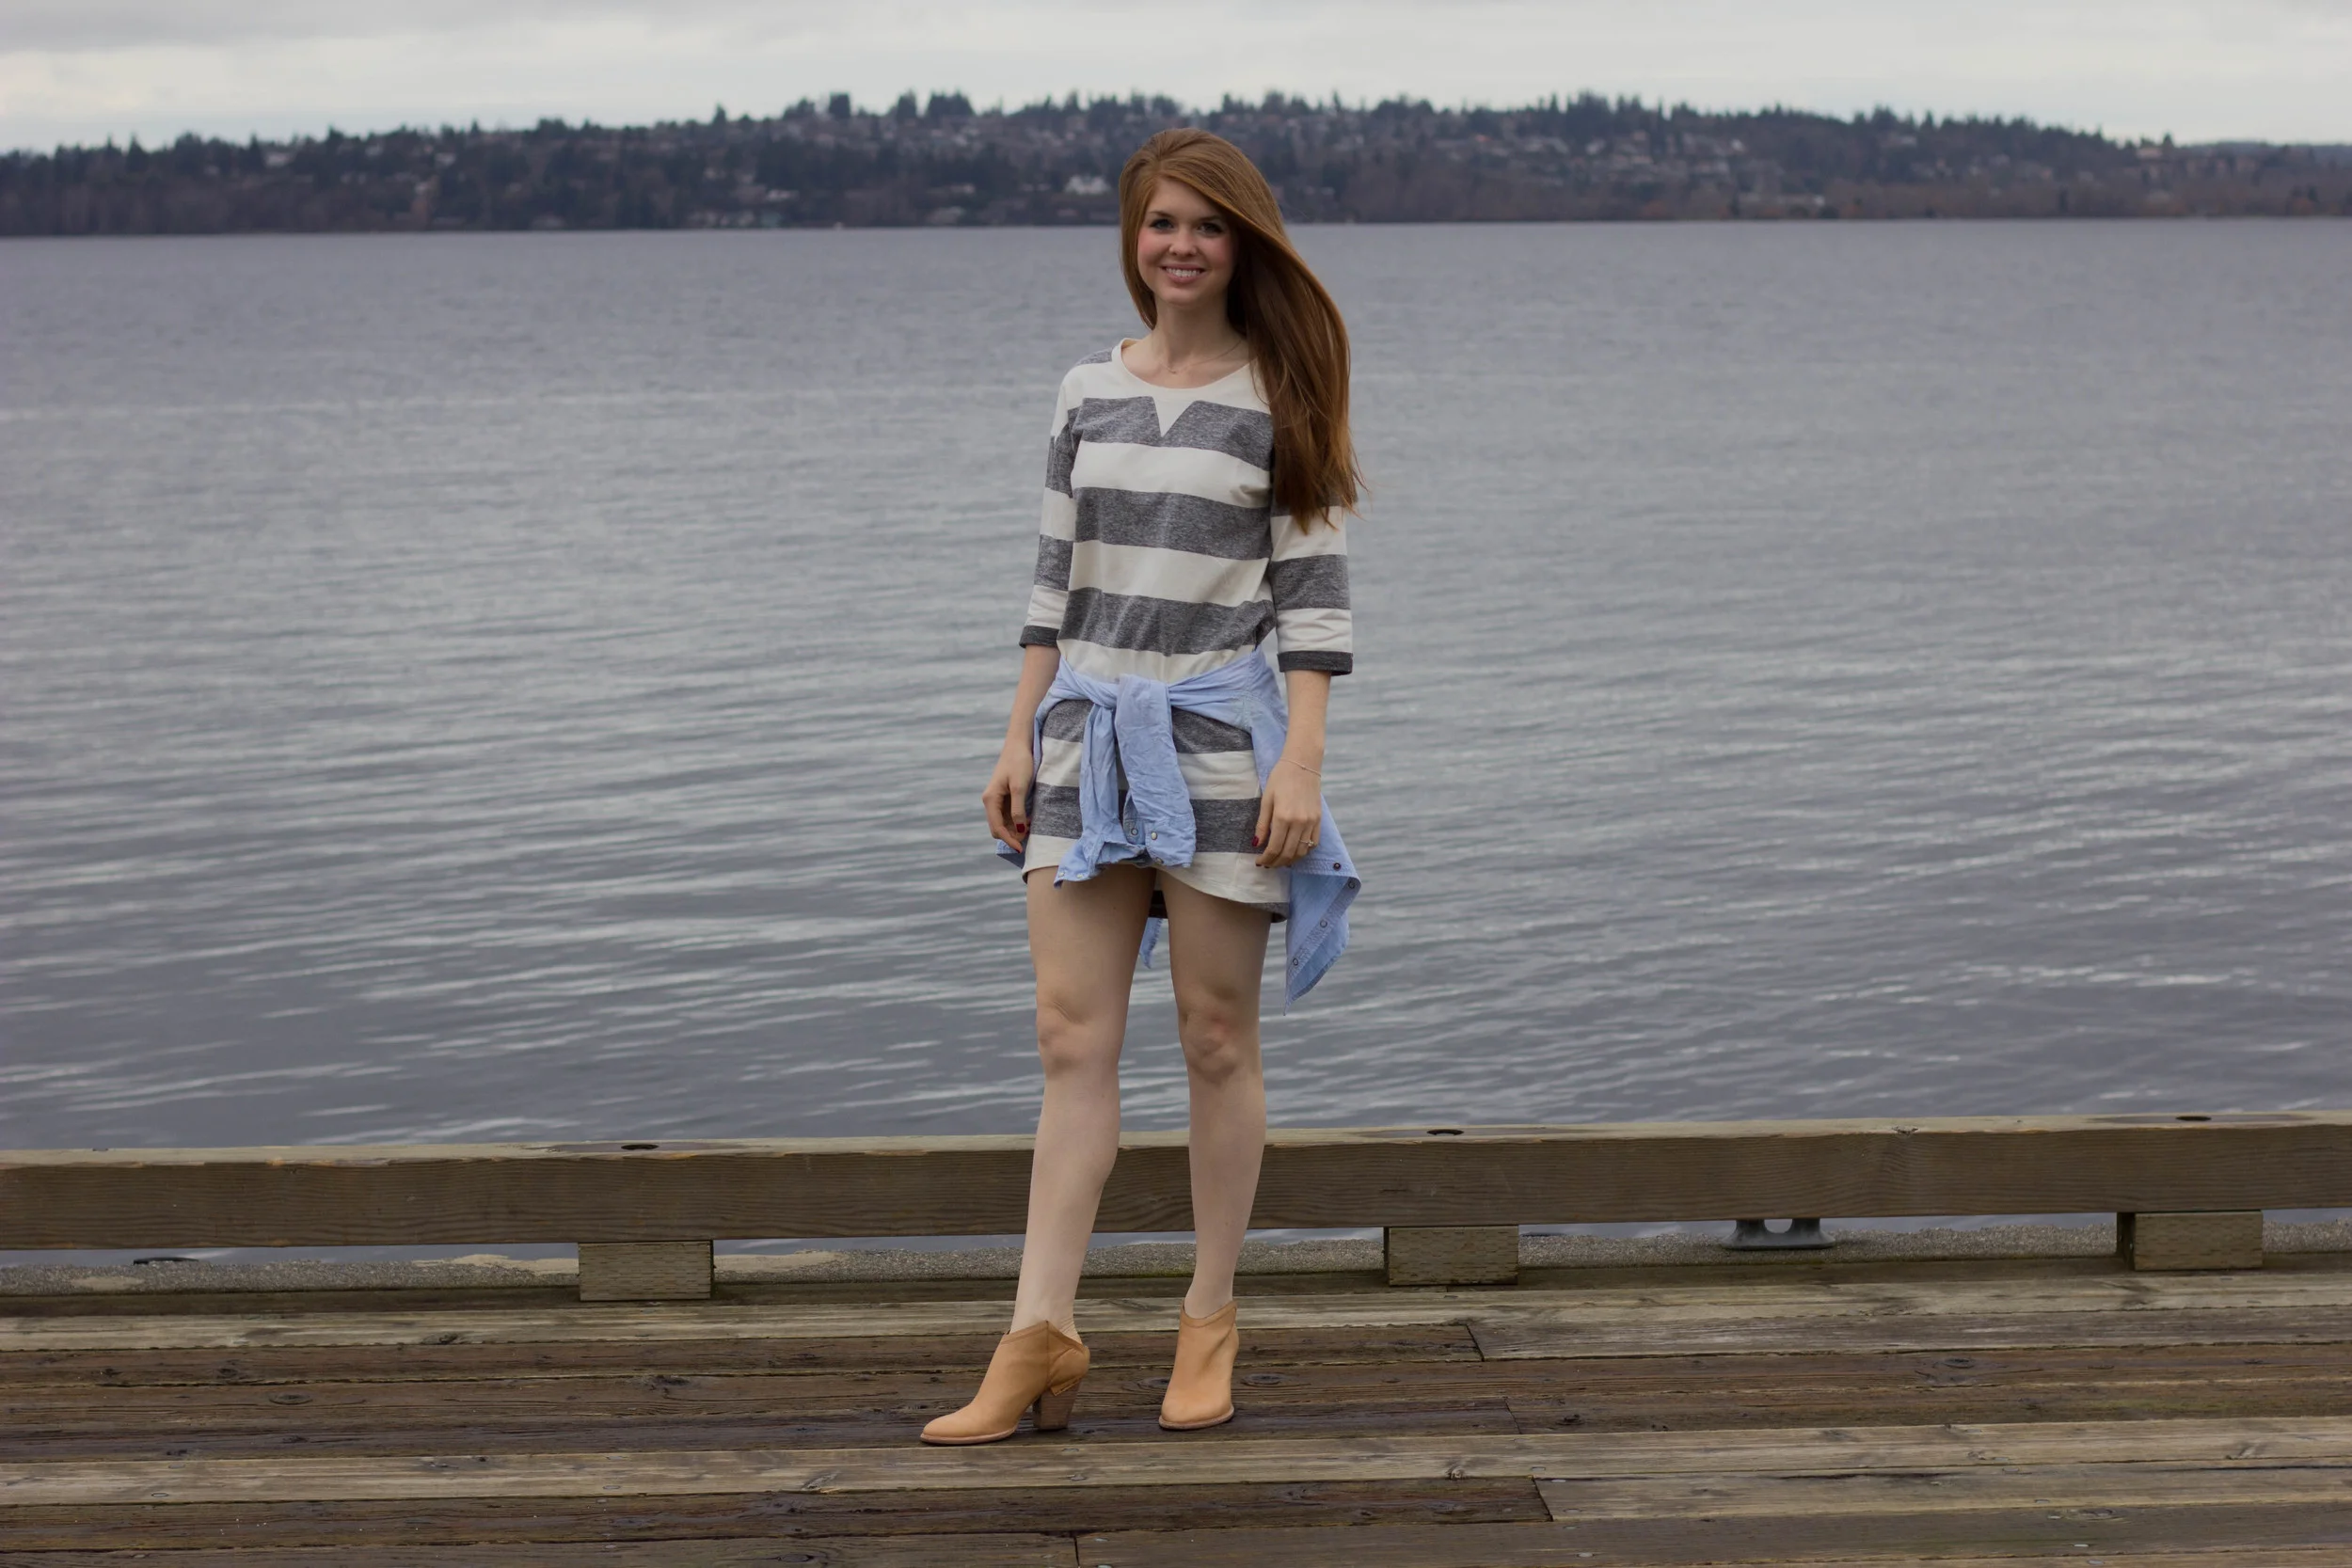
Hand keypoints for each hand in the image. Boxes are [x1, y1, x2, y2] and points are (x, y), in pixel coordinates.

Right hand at [982, 739, 1034, 853]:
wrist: (1019, 745)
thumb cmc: (1019, 763)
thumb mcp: (1020, 787)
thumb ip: (1018, 809)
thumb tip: (1019, 829)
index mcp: (990, 799)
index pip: (996, 827)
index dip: (1008, 839)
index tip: (1021, 848)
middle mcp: (990, 801)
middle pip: (997, 828)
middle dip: (1011, 836)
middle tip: (1028, 839)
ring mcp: (997, 799)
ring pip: (1003, 823)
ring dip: (1015, 829)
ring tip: (1031, 828)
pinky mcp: (1005, 796)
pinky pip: (1008, 815)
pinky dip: (1017, 821)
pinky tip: (1029, 819)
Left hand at [1253, 756, 1322, 868]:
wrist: (1303, 764)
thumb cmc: (1280, 778)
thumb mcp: (1266, 799)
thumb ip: (1262, 824)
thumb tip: (1257, 844)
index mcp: (1283, 817)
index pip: (1274, 847)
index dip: (1266, 858)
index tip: (1259, 862)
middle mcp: (1299, 822)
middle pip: (1288, 853)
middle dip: (1276, 862)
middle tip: (1267, 864)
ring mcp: (1311, 822)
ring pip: (1302, 851)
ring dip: (1290, 860)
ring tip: (1280, 860)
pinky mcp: (1319, 820)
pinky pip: (1313, 843)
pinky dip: (1304, 851)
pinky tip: (1295, 851)